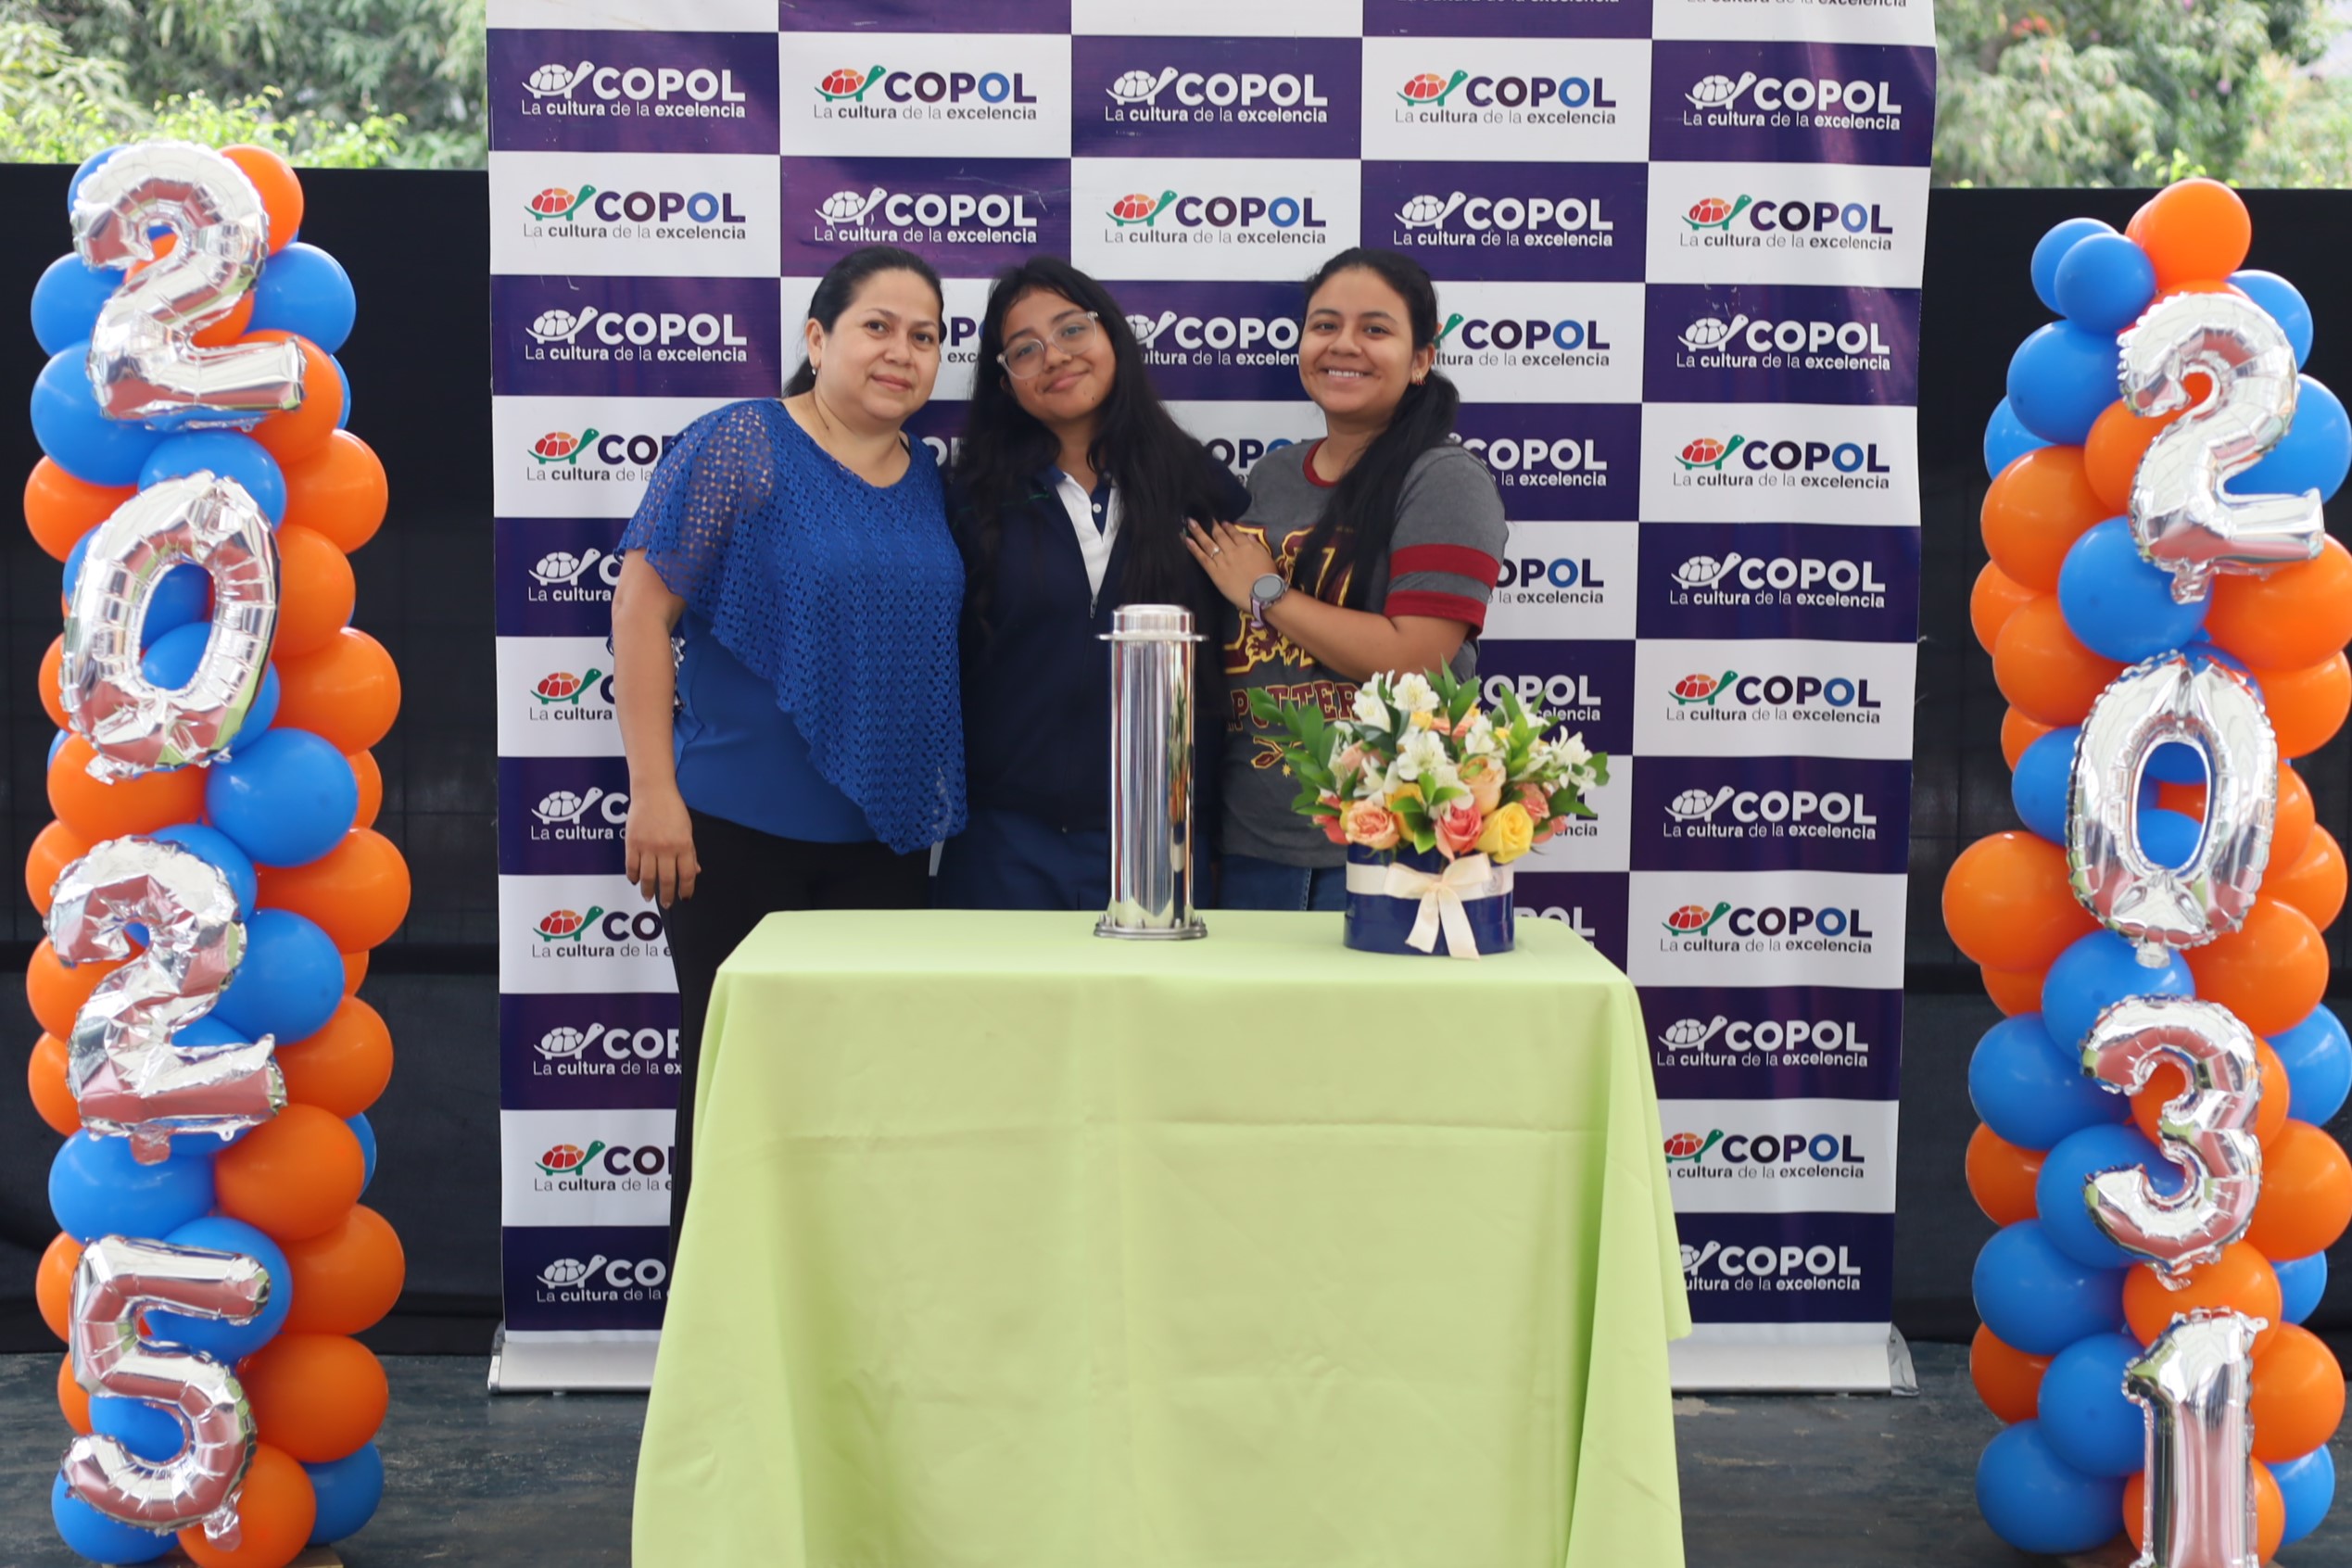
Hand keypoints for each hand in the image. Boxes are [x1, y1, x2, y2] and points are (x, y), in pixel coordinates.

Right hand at [625, 782, 699, 906]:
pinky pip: (632, 866)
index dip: (687, 890)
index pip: (687, 875)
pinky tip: (636, 881)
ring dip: (648, 890)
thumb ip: (690, 852)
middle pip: (667, 880)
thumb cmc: (672, 808)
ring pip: (648, 877)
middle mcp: (666, 848)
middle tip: (667, 904)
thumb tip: (695, 872)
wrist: (652, 791)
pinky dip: (633, 876)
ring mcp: (648, 847)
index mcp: (683, 845)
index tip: (685, 898)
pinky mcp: (632, 843)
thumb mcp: (687, 830)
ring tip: (648, 897)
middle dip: (667, 895)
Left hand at [1183, 518, 1277, 611]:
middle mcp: (1232, 550)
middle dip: (1212, 525)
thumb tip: (1248, 535)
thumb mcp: (1266, 556)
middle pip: (1220, 535)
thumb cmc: (1268, 577)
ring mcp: (1222, 560)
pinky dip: (1194, 548)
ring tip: (1191, 522)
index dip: (1227, 527)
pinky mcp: (1215, 572)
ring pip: (1208, 543)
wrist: (1263, 594)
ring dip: (1198, 531)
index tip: (1222, 522)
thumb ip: (1256, 545)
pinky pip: (1202, 558)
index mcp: (1246, 546)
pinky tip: (1187, 540)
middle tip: (1205, 517)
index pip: (1235, 533)